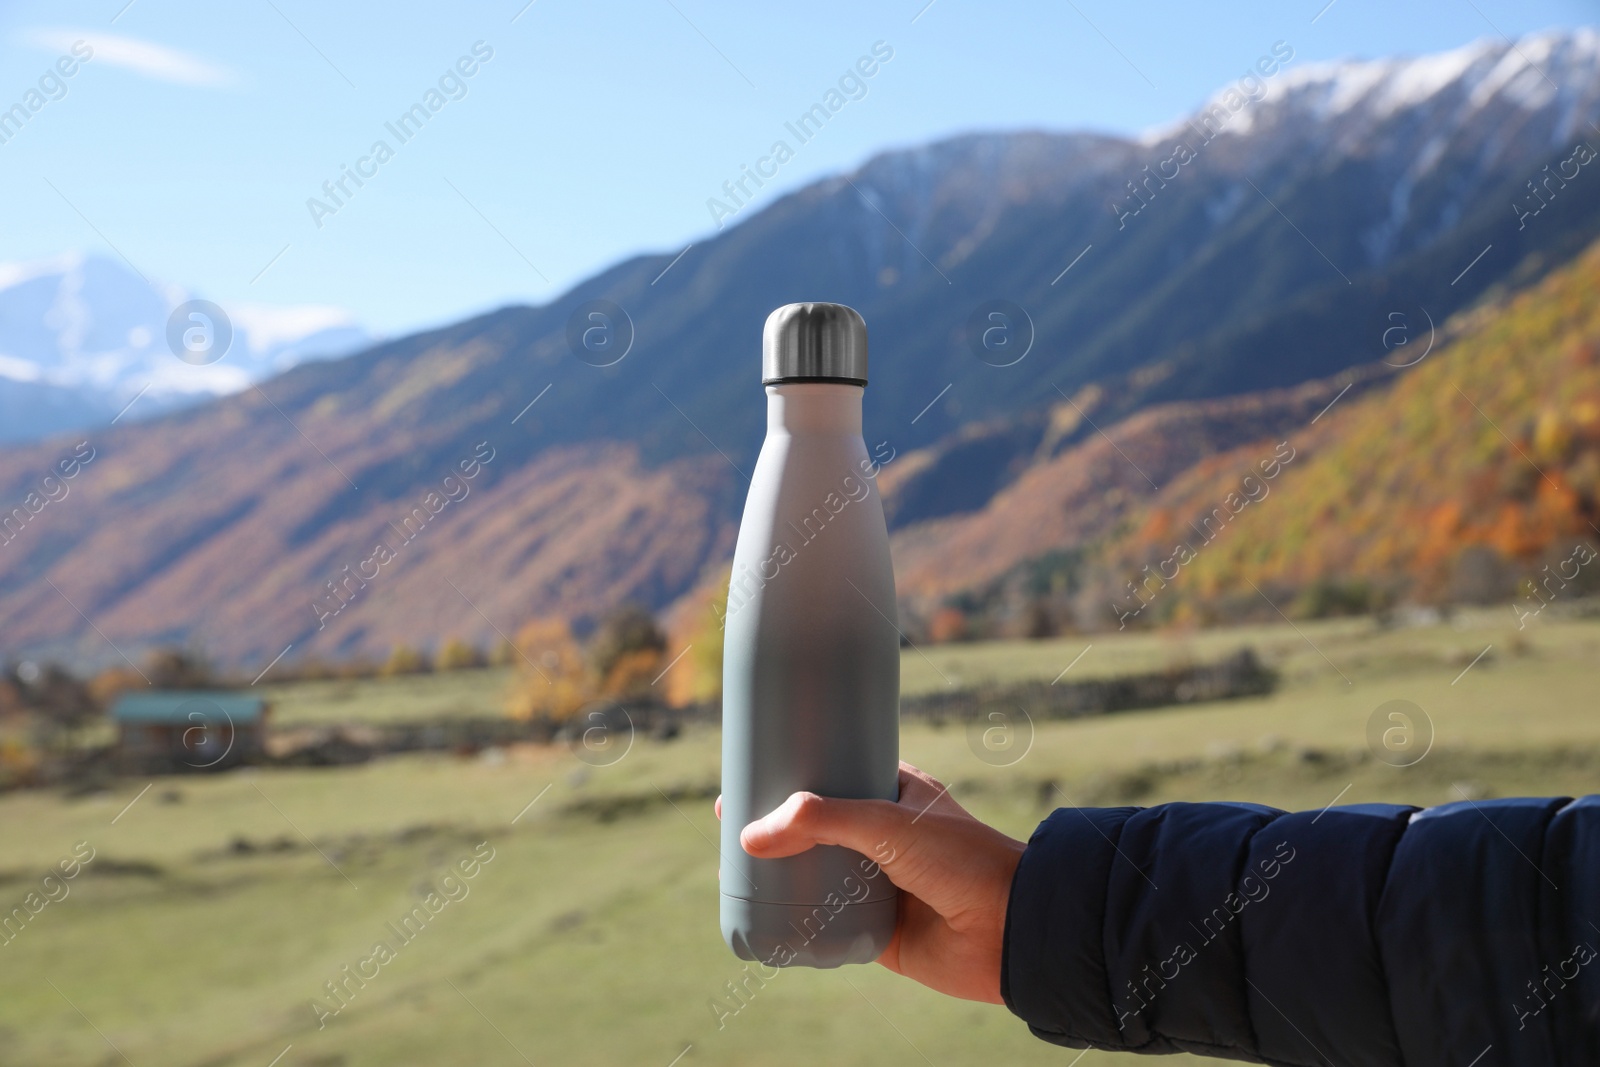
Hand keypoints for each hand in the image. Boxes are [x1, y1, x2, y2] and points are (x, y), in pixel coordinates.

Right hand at [716, 762, 1025, 1003]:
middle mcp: (887, 837)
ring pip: (817, 872)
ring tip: (734, 862)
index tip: (754, 768)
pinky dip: (795, 919)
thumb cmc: (964, 860)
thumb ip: (822, 821)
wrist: (1009, 931)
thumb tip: (752, 835)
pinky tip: (761, 912)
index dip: (796, 770)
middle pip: (818, 825)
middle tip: (730, 819)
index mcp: (897, 794)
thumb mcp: (889, 822)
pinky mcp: (876, 929)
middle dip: (776, 823)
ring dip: (780, 870)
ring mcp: (880, 883)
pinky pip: (825, 924)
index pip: (837, 772)